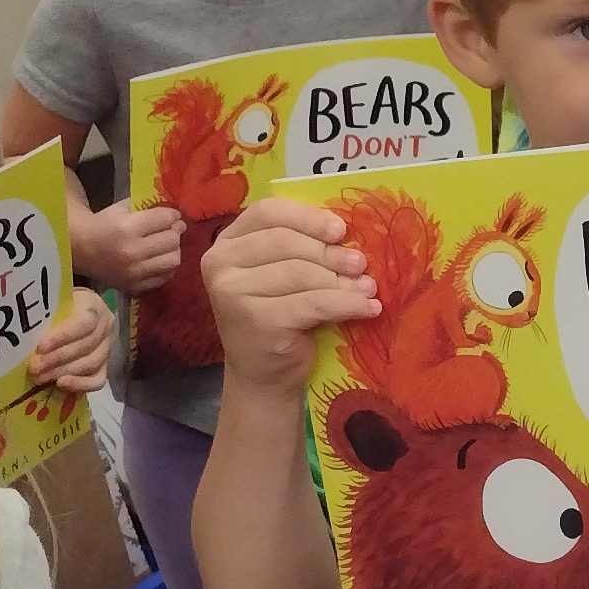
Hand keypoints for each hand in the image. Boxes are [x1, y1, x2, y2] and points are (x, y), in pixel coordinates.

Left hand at [33, 287, 114, 399]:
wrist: (74, 313)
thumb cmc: (58, 308)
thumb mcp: (53, 305)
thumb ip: (45, 316)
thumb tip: (22, 331)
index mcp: (93, 306)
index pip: (84, 322)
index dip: (63, 336)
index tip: (41, 346)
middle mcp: (105, 327)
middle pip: (86, 345)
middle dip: (58, 358)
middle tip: (35, 367)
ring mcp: (107, 348)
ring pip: (91, 363)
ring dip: (64, 371)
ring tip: (40, 377)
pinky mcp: (105, 366)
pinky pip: (98, 380)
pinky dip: (80, 385)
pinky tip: (61, 384)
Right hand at [78, 197, 187, 295]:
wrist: (80, 250)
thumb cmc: (103, 225)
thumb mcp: (122, 209)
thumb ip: (149, 210)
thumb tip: (176, 218)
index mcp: (126, 228)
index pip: (165, 219)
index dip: (173, 215)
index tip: (173, 216)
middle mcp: (131, 252)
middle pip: (172, 240)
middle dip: (174, 232)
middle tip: (171, 230)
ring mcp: (133, 273)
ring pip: (173, 260)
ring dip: (173, 250)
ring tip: (166, 246)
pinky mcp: (134, 287)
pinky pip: (164, 277)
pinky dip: (166, 267)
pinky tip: (158, 260)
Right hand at [204, 199, 375, 392]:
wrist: (263, 376)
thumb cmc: (279, 318)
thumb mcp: (282, 275)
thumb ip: (301, 248)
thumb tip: (347, 232)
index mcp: (227, 243)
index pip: (267, 212)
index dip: (307, 217)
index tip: (340, 229)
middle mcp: (220, 264)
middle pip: (286, 242)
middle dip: (329, 252)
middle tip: (361, 263)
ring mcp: (232, 293)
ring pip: (300, 272)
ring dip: (342, 280)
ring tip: (368, 288)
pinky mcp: (255, 321)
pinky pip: (312, 303)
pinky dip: (346, 304)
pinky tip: (368, 308)